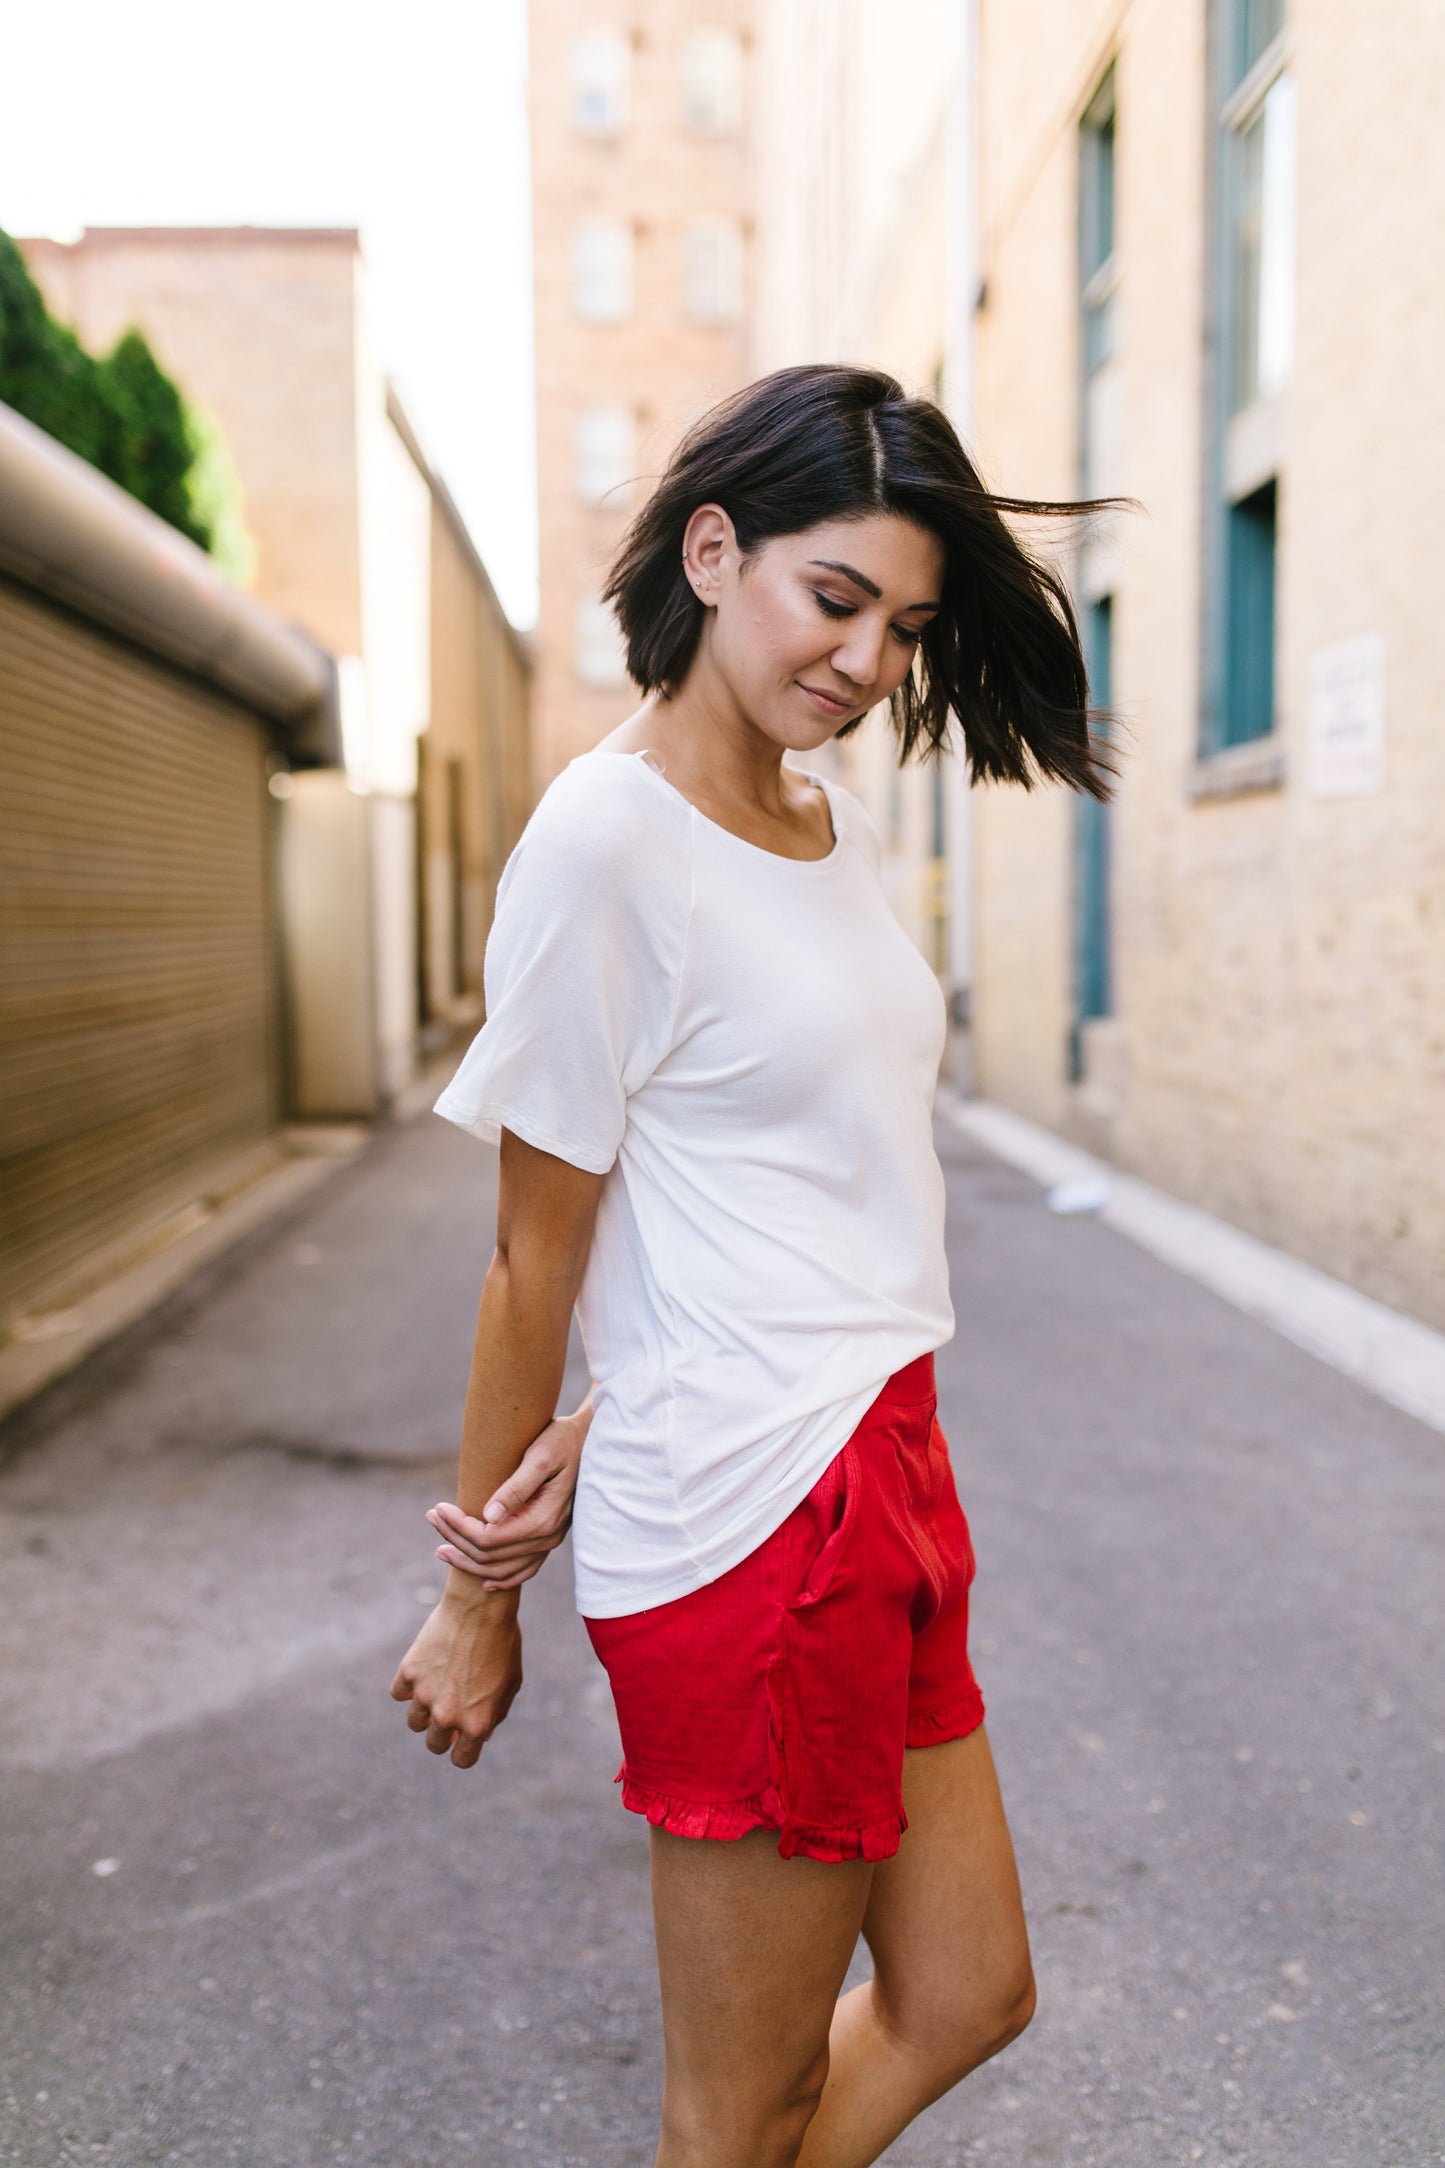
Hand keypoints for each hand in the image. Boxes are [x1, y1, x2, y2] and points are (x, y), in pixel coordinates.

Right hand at [389, 1586, 522, 1768]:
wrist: (481, 1606)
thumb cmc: (502, 1642)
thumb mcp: (510, 1684)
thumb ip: (494, 1714)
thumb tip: (479, 1736)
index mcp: (476, 1724)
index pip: (461, 1760)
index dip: (463, 1751)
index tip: (462, 1739)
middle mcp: (448, 1716)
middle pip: (434, 1744)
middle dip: (442, 1733)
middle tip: (448, 1711)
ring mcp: (425, 1695)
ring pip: (414, 1722)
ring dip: (425, 1709)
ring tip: (439, 1685)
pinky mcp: (409, 1672)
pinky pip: (399, 1693)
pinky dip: (408, 1685)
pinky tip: (424, 1670)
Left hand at [425, 1407, 586, 1590]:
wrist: (590, 1440)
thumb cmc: (563, 1441)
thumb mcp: (539, 1456)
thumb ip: (516, 1487)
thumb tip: (488, 1515)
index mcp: (542, 1519)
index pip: (489, 1538)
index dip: (459, 1527)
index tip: (438, 1508)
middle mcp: (547, 1537)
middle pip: (489, 1555)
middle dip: (455, 1539)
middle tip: (431, 1517)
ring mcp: (549, 1542)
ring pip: (502, 1569)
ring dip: (468, 1560)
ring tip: (441, 1546)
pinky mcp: (549, 1539)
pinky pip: (523, 1571)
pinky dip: (500, 1579)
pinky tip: (481, 1579)